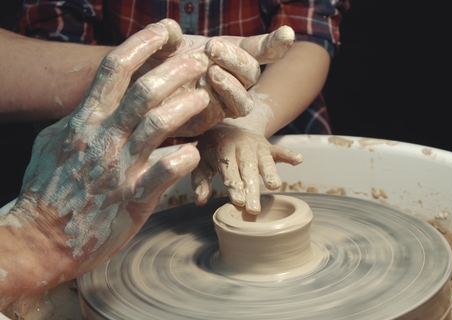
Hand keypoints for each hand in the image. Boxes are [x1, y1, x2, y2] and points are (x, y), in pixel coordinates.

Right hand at [2, 20, 206, 296]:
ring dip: (187, 107)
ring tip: (207, 99)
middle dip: (177, 70)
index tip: (168, 30)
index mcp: (84, 121)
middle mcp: (103, 138)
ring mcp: (119, 168)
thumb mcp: (53, 144)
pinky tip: (195, 152)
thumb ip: (76, 119)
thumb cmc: (48, 190)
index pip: (114, 69)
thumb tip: (91, 102)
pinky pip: (165, 172)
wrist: (41, 240)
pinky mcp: (133, 199)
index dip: (144, 44)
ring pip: (158, 125)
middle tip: (201, 61)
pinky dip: (185, 158)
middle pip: (144, 91)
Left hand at [136, 19, 294, 136]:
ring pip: (242, 102)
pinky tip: (202, 89)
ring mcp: (219, 103)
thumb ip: (168, 36)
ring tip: (211, 71)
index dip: (275, 44)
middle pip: (251, 74)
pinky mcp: (205, 122)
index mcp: (228, 56)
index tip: (287, 34)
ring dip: (232, 86)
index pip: (259, 49)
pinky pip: (221, 116)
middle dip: (236, 59)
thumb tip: (170, 30)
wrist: (131, 89)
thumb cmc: (151, 64)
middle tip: (213, 48)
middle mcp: (229, 80)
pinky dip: (216, 102)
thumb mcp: (157, 45)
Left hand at [191, 123, 302, 214]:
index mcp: (223, 149)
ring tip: (275, 186)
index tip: (238, 202)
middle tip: (254, 210)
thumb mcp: (202, 161)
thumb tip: (200, 201)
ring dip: (270, 173)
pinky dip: (289, 155)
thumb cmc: (213, 148)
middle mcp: (241, 147)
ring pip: (265, 161)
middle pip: (248, 170)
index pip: (229, 171)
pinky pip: (280, 150)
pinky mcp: (268, 147)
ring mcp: (257, 146)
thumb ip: (200, 181)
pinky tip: (298, 160)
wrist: (229, 124)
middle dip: (252, 189)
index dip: (234, 186)